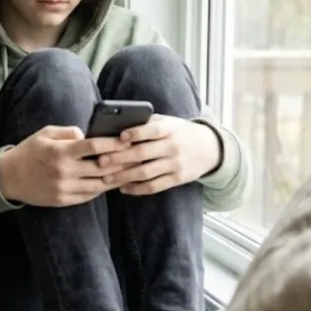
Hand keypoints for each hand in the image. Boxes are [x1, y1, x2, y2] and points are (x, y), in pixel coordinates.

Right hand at [0, 125, 130, 206]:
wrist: (9, 177)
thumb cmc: (29, 151)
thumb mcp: (45, 133)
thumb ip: (68, 132)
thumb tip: (88, 135)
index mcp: (61, 151)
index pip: (94, 146)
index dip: (113, 143)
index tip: (127, 140)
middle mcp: (64, 171)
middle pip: (102, 167)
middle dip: (121, 162)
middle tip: (137, 156)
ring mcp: (65, 188)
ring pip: (99, 184)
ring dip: (116, 178)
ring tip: (129, 171)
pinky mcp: (64, 200)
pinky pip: (89, 195)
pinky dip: (101, 188)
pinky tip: (109, 182)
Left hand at [96, 115, 221, 195]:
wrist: (211, 148)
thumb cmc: (180, 132)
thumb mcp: (168, 122)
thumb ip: (147, 123)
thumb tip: (117, 124)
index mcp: (169, 129)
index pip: (151, 131)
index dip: (135, 133)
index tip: (118, 137)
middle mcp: (172, 147)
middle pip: (143, 153)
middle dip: (119, 158)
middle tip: (100, 162)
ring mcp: (176, 164)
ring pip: (146, 173)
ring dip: (124, 177)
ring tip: (106, 179)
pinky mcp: (178, 179)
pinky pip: (155, 186)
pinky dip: (138, 189)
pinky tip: (124, 189)